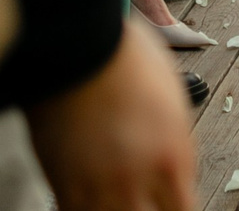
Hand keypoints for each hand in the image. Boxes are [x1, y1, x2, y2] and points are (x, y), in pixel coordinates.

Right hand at [24, 16, 195, 210]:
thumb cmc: (129, 59)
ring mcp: (100, 185)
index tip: (170, 206)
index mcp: (174, 156)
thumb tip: (173, 169)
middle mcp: (140, 178)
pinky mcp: (63, 183)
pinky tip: (85, 202)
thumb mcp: (173, 100)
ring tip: (112, 200)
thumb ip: (175, 143)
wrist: (82, 45)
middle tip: (140, 200)